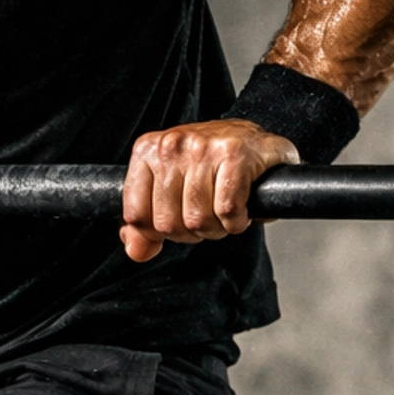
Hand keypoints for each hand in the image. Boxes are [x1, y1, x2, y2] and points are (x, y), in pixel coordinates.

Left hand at [120, 118, 298, 262]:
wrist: (256, 143)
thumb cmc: (212, 165)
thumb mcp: (170, 190)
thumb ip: (147, 223)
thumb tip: (136, 251)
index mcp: (148, 151)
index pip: (137, 215)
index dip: (160, 232)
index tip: (178, 221)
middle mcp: (171, 145)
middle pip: (168, 223)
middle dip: (192, 232)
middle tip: (207, 216)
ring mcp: (202, 148)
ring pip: (198, 219)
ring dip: (217, 228)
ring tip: (224, 211)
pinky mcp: (234, 154)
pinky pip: (227, 211)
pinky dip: (237, 221)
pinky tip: (241, 208)